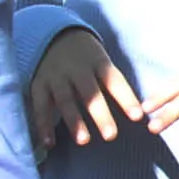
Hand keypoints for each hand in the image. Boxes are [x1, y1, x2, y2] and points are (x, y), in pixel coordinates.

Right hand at [24, 25, 146, 150]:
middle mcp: (77, 69)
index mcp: (98, 63)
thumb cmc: (87, 58)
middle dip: (100, 114)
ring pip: (65, 100)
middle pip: (90, 93)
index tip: (137, 117)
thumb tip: (138, 115)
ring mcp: (57, 77)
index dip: (126, 99)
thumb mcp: (102, 62)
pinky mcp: (40, 85)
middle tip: (111, 136)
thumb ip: (114, 86)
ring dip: (74, 121)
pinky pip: (41, 106)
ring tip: (84, 141)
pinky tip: (50, 144)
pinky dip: (44, 126)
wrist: (54, 35)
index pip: (114, 81)